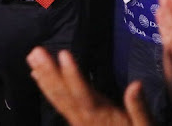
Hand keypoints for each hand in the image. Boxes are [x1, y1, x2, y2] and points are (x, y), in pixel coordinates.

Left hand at [27, 47, 153, 125]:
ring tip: (32, 58)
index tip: (63, 54)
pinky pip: (59, 103)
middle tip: (36, 51)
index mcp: (101, 116)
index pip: (83, 93)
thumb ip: (139, 108)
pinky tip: (37, 76)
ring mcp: (79, 119)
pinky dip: (47, 88)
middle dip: (49, 71)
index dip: (72, 74)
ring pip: (58, 97)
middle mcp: (85, 117)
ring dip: (44, 77)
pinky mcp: (77, 120)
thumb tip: (136, 84)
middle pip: (65, 93)